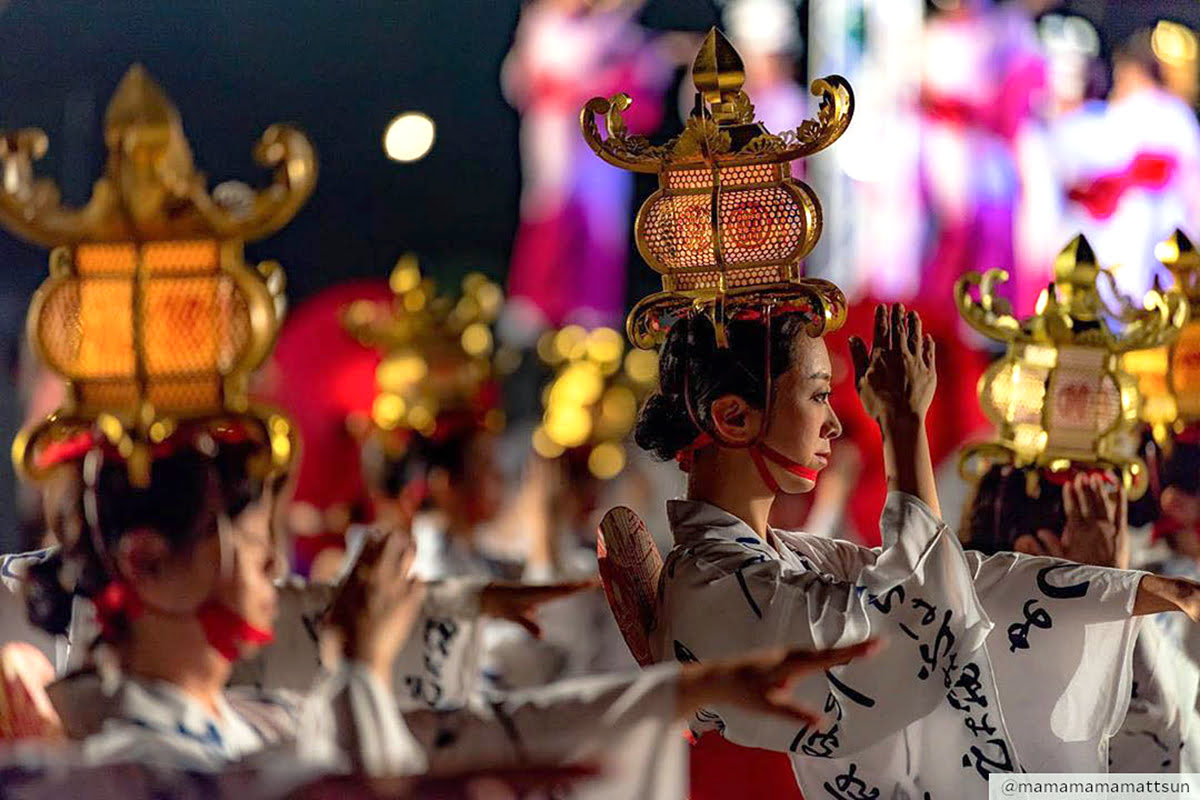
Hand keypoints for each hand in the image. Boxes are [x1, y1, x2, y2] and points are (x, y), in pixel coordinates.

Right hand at [327, 528, 425, 683]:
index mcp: (356, 577)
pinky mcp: (412, 602)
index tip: (376, 534)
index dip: (373, 538)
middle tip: (397, 537)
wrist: (362, 660)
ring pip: (409, 556)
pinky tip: (415, 582)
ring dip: (410, 550)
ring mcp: (397, 588)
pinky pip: (419, 582)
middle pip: (391, 544)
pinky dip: (416, 581)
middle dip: (394, 538)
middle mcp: (378, 577)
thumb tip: (345, 588)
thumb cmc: (339, 643)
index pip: (367, 547)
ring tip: (411, 546)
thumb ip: (341, 596)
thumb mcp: (331, 614)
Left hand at [480, 578, 600, 637]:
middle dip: (585, 584)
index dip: (579, 587)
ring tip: (595, 582)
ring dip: (579, 585)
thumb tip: (541, 635)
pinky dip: (569, 589)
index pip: (564, 590)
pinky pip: (557, 591)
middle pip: (568, 586)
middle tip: (602, 580)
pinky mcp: (539, 595)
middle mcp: (543, 590)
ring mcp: (542, 592)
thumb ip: (528, 625)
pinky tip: (575, 588)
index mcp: (540, 593)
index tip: (594, 583)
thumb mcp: (513, 616)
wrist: (490, 596)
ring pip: (564, 587)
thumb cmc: (501, 604)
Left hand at [676, 640, 881, 724]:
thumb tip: (823, 724)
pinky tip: (840, 656)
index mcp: (791, 665)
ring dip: (844, 649)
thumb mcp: (768, 706)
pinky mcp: (786, 657)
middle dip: (854, 648)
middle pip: (828, 652)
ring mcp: (789, 654)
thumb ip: (795, 714)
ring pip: (821, 651)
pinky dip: (831, 654)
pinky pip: (814, 654)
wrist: (718, 676)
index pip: (827, 658)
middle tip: (882, 644)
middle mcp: (792, 655)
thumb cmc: (742, 692)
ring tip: (870, 648)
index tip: (875, 645)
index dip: (852, 652)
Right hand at [849, 304, 936, 428]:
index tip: (883, 307)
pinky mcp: (929, 372)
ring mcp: (916, 362)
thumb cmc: (877, 403)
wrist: (901, 418)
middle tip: (899, 305)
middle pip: (899, 330)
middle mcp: (899, 355)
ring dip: (914, 325)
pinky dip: (927, 343)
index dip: (882, 317)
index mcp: (881, 356)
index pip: (881, 331)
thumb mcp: (861, 381)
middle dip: (898, 316)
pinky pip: (928, 353)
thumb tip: (854, 338)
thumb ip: (859, 357)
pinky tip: (926, 338)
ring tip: (913, 315)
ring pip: (915, 338)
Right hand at [1014, 474, 1128, 568]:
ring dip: (1098, 489)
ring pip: (1103, 503)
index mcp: (1077, 531)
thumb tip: (1039, 532)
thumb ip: (1048, 545)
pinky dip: (1120, 498)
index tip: (1067, 484)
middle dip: (1083, 488)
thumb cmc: (1083, 572)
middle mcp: (1093, 527)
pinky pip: (1121, 511)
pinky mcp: (1122, 532)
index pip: (1072, 508)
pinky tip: (1118, 487)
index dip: (1070, 495)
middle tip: (1080, 475)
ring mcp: (1109, 528)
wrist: (1108, 582)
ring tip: (1094, 477)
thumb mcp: (1060, 560)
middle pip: (1087, 502)